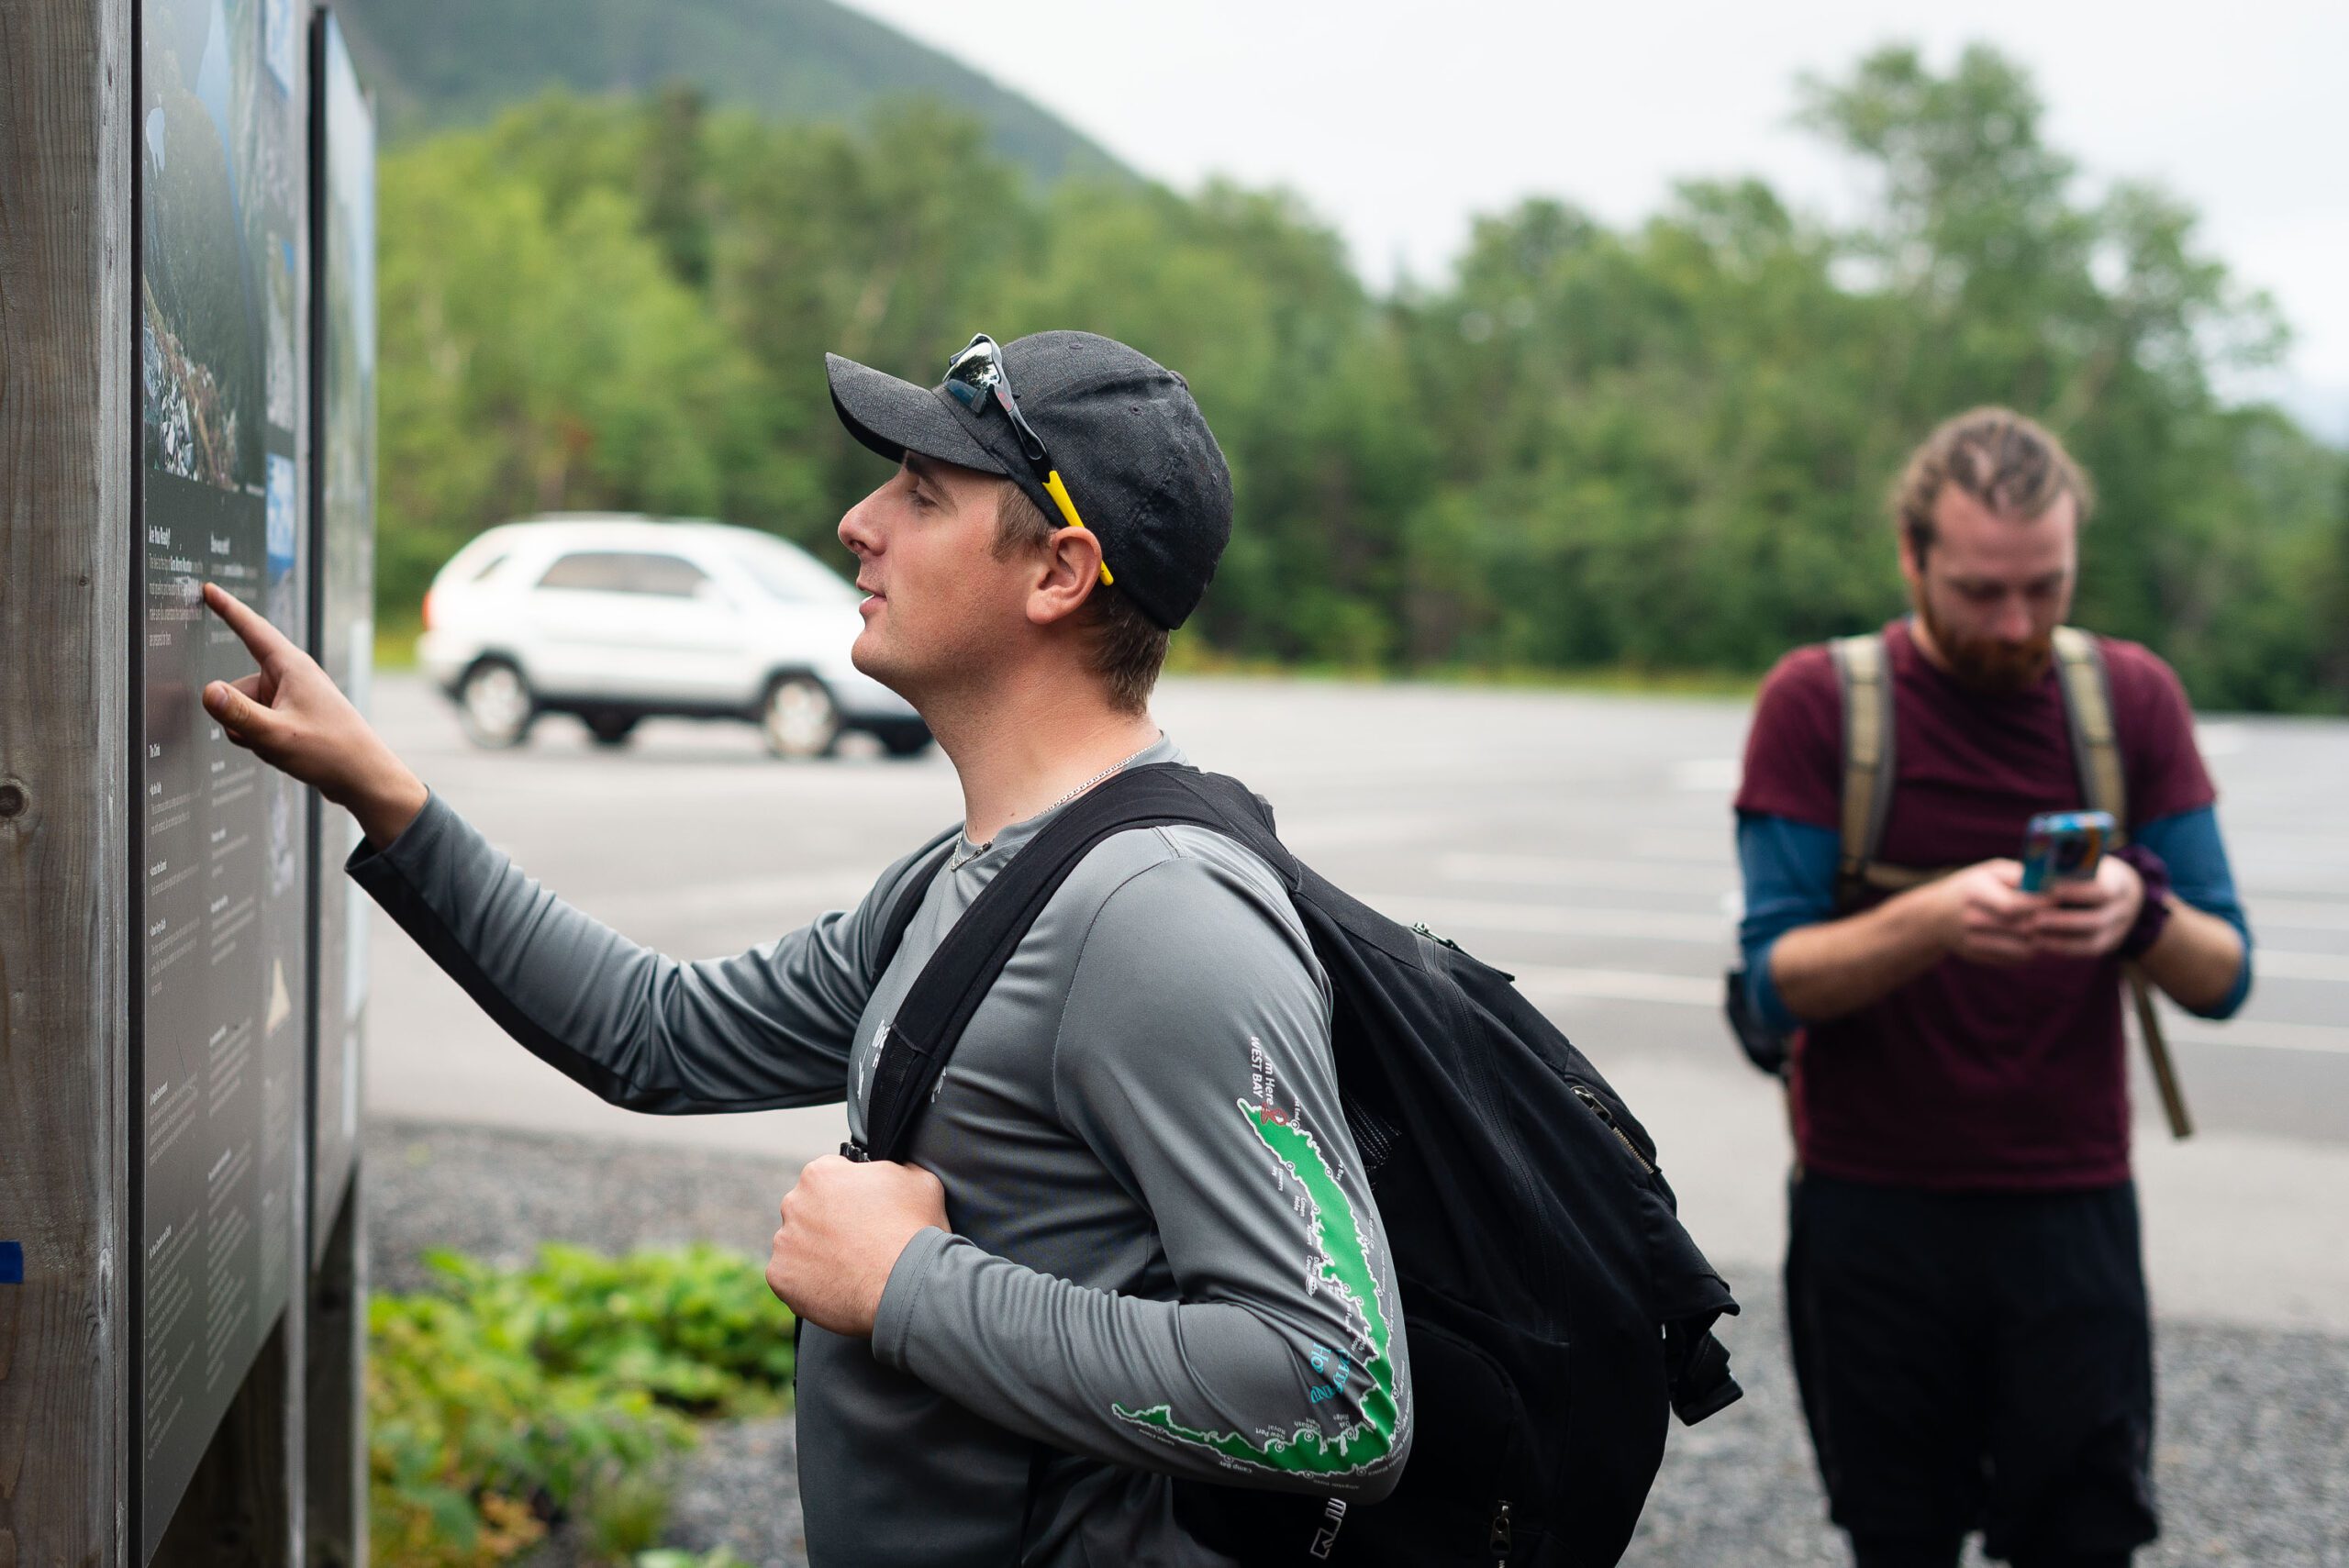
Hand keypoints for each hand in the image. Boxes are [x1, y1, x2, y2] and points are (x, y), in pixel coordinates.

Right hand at [200, 583, 427, 844]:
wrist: (364, 777)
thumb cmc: (330, 752)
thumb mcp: (275, 734)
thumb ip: (238, 714)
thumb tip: (209, 692)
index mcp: (291, 667)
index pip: (251, 629)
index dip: (227, 608)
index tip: (208, 587)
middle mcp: (291, 677)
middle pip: (237, 689)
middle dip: (239, 717)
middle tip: (271, 737)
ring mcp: (291, 697)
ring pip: (244, 711)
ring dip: (251, 732)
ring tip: (285, 746)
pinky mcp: (292, 715)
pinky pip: (258, 725)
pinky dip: (262, 740)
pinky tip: (287, 752)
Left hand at [766, 1155, 948, 1336]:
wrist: (907, 1286)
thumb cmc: (915, 1231)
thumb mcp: (920, 1181)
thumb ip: (898, 1169)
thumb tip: (899, 1169)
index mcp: (821, 1173)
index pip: (829, 1178)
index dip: (851, 1195)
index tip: (865, 1213)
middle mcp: (794, 1203)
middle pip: (808, 1210)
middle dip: (829, 1223)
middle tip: (859, 1242)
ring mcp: (784, 1242)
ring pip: (798, 1244)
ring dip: (818, 1253)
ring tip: (851, 1268)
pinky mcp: (780, 1277)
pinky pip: (791, 1277)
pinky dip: (809, 1283)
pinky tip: (838, 1286)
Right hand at [1938, 859, 2047, 966]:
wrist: (1935, 916)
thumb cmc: (1973, 887)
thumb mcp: (1990, 871)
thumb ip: (2019, 875)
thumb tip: (2053, 883)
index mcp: (1975, 892)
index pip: (2014, 905)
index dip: (2040, 904)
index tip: (2057, 898)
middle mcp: (1971, 918)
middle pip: (2022, 929)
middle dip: (2046, 923)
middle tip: (2058, 915)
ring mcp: (1972, 941)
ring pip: (2024, 948)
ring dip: (2041, 939)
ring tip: (2046, 927)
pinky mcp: (1978, 956)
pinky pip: (2016, 960)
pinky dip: (2030, 951)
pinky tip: (2029, 939)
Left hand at [2030, 854, 2145, 959]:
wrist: (2116, 890)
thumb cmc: (2089, 871)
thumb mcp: (2084, 863)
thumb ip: (2063, 869)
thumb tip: (2027, 876)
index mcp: (2119, 882)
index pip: (2103, 890)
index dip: (2077, 892)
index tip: (2051, 890)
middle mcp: (2124, 908)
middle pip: (2096, 920)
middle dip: (2063, 920)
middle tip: (2034, 919)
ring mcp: (2119, 928)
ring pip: (2091, 938)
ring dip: (2059, 937)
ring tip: (2031, 931)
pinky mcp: (2109, 943)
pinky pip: (2086, 949)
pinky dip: (2062, 946)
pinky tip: (2040, 941)